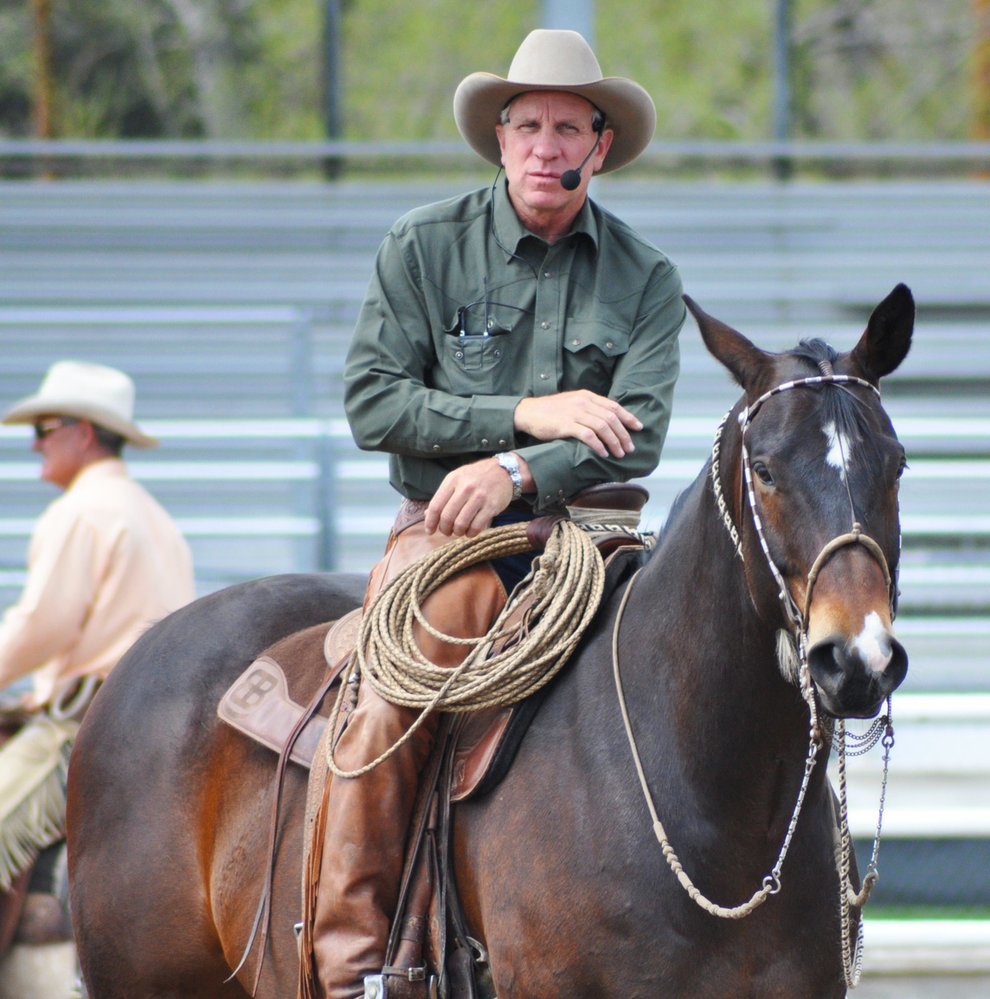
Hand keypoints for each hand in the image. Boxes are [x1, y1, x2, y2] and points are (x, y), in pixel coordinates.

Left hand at [425, 459, 516, 536]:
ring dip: (458, 532)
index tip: (430, 531)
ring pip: (461, 523)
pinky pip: (476, 526)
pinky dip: (471, 533)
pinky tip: (470, 532)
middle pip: (447, 517)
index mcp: (453, 480)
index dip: (430, 522)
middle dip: (444, 529)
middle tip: (447, 531)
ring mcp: (479, 497)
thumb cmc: (476, 477)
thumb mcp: (457, 479)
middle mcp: (465, 487)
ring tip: (459, 531)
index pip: (436, 506)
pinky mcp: (491, 506)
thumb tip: (428, 515)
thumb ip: (443, 496)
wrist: (504, 470)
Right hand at [514, 390, 641, 457]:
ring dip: (614, 442)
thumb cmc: (550, 411)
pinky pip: (588, 435)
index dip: (628, 417)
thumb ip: (588, 408)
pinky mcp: (566, 425)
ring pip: (603, 427)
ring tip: (619, 453)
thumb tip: (607, 421)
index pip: (613, 406)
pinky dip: (598, 445)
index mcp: (587, 396)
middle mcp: (583, 402)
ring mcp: (574, 413)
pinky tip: (603, 453)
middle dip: (624, 434)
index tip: (639, 428)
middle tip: (630, 448)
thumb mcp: (572, 403)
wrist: (528, 412)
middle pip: (611, 418)